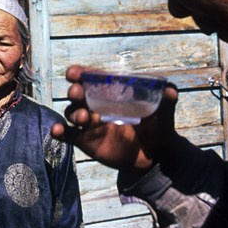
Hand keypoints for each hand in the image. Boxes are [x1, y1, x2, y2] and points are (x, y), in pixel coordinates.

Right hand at [50, 65, 178, 171]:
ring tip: (85, 118)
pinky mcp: (86, 141)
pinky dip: (59, 132)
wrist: (156, 155)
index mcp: (112, 92)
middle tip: (79, 93)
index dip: (81, 73)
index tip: (75, 72)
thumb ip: (166, 100)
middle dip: (76, 91)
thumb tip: (170, 90)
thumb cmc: (158, 126)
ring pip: (72, 113)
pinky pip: (68, 135)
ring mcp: (90, 123)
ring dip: (74, 113)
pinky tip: (57, 130)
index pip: (92, 78)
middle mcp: (96, 105)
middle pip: (78, 94)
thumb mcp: (164, 112)